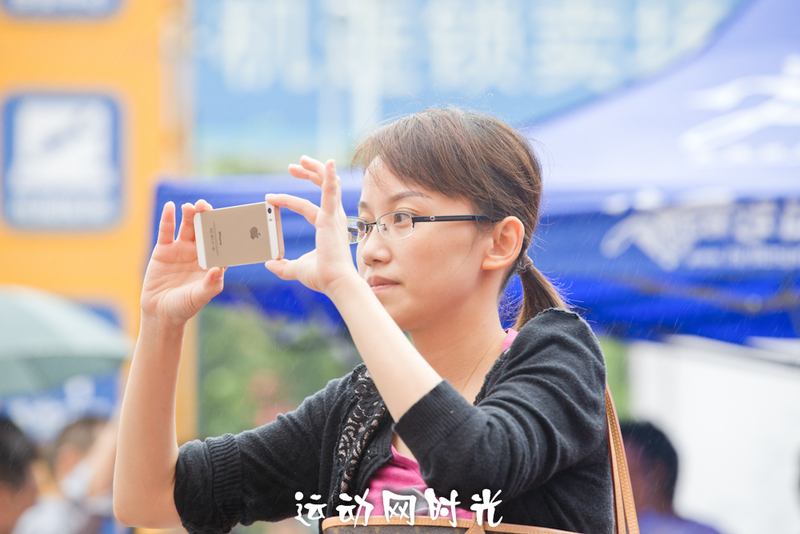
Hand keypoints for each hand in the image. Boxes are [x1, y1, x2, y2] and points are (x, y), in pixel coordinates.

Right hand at [140, 200, 224, 325]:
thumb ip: (210, 285)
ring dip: (190, 215)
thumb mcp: (199, 297)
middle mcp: (198, 253)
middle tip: (206, 206)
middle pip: (205, 230)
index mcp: (212, 262)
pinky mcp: (164, 250)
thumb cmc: (184, 306)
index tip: (227, 220)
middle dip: (206, 217)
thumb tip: (218, 270)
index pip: (221, 244)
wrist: (160, 312)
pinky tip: (170, 206)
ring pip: (187, 228)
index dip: (224, 232)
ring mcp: (181, 249)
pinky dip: (168, 218)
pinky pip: (167, 231)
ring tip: (191, 207)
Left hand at [264, 156, 360, 295]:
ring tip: (301, 160)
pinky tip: (329, 163)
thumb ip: (283, 266)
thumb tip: (269, 264)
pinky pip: (330, 191)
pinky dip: (330, 176)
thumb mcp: (298, 269)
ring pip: (328, 184)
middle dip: (308, 174)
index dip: (289, 200)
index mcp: (326, 227)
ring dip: (316, 169)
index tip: (270, 198)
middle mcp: (333, 218)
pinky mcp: (330, 217)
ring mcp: (333, 216)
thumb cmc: (323, 277)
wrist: (336, 283)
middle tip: (292, 167)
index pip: (307, 207)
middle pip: (323, 187)